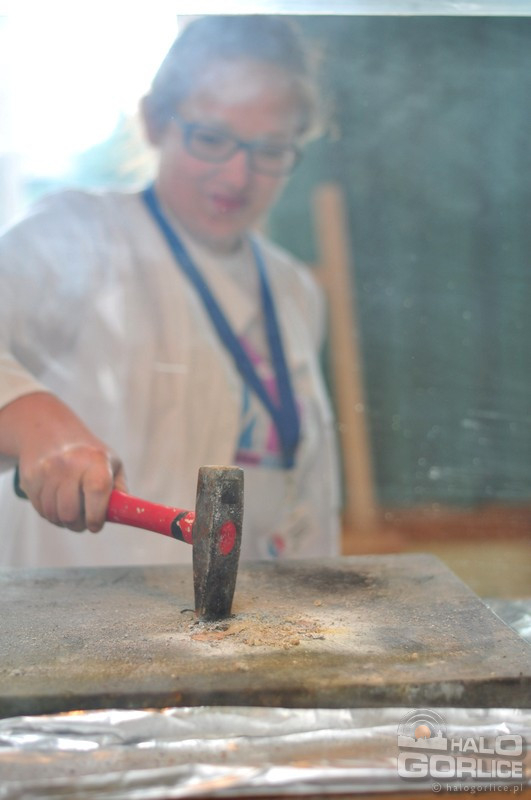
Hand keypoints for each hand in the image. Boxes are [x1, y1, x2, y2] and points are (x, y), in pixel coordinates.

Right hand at [0, 392, 125, 531]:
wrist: (51, 433)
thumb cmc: (90, 456)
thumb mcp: (112, 464)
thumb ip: (120, 491)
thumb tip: (126, 514)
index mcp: (96, 460)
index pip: (97, 491)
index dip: (96, 516)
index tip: (96, 525)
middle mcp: (70, 463)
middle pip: (70, 512)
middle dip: (78, 525)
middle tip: (83, 522)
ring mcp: (48, 470)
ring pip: (54, 514)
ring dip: (64, 521)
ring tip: (71, 510)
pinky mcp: (31, 477)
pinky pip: (41, 509)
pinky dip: (50, 513)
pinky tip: (57, 502)